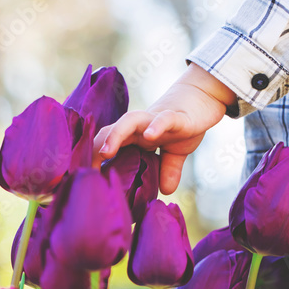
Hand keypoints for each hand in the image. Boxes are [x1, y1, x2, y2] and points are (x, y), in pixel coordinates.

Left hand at [94, 63, 237, 193]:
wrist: (204, 96)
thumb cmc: (184, 124)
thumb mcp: (176, 153)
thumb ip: (168, 170)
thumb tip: (167, 192)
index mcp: (137, 135)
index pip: (108, 143)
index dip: (94, 158)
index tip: (84, 178)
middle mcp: (141, 126)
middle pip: (111, 130)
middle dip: (95, 147)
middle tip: (84, 169)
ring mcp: (157, 119)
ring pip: (130, 121)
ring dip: (115, 135)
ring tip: (105, 152)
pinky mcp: (178, 117)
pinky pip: (164, 119)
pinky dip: (156, 126)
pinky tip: (150, 136)